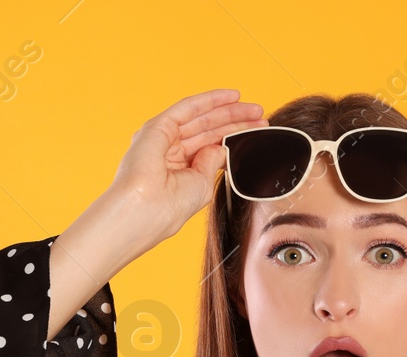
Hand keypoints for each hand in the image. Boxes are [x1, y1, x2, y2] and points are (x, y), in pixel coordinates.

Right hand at [110, 88, 266, 242]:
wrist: (145, 211)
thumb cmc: (169, 207)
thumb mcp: (202, 184)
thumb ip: (212, 163)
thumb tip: (221, 147)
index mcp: (177, 168)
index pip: (210, 146)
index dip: (234, 138)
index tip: (257, 134)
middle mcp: (168, 150)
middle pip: (208, 130)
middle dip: (236, 122)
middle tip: (261, 117)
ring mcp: (162, 137)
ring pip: (201, 117)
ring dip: (229, 111)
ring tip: (255, 109)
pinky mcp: (158, 126)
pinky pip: (188, 107)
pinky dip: (210, 100)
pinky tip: (231, 96)